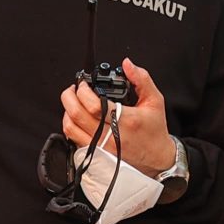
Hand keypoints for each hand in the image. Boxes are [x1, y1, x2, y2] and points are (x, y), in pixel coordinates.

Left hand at [59, 60, 175, 174]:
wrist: (157, 159)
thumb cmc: (154, 130)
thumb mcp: (154, 101)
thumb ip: (141, 79)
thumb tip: (127, 64)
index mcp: (125, 120)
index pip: (94, 104)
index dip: (83, 91)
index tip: (83, 84)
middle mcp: (110, 135)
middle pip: (77, 115)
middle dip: (69, 97)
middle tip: (72, 89)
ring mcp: (101, 147)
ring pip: (71, 128)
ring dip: (67, 112)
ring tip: (72, 102)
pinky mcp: (96, 154)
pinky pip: (74, 140)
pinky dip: (70, 127)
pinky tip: (76, 119)